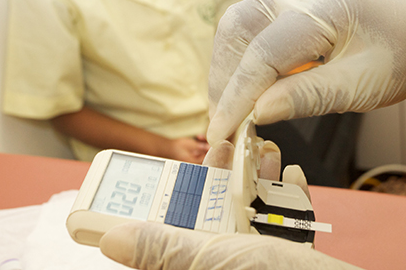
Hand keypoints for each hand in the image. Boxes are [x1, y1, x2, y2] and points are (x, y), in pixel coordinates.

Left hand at [99, 142, 358, 269]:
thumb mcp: (215, 259)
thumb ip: (166, 249)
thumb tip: (111, 240)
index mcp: (200, 262)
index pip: (169, 232)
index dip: (165, 198)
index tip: (169, 166)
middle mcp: (226, 260)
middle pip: (212, 216)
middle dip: (223, 177)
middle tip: (230, 147)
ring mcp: (257, 258)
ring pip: (248, 214)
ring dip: (257, 179)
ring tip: (266, 154)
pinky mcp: (286, 258)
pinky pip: (283, 224)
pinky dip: (289, 198)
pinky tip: (293, 176)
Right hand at [206, 0, 405, 142]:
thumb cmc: (403, 56)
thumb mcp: (362, 86)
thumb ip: (308, 97)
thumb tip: (258, 113)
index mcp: (330, 4)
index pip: (265, 51)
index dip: (238, 95)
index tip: (223, 131)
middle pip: (239, 25)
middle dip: (223, 77)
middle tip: (221, 120)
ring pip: (240, 20)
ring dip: (229, 65)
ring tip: (230, 106)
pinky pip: (254, 20)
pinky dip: (244, 54)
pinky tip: (248, 83)